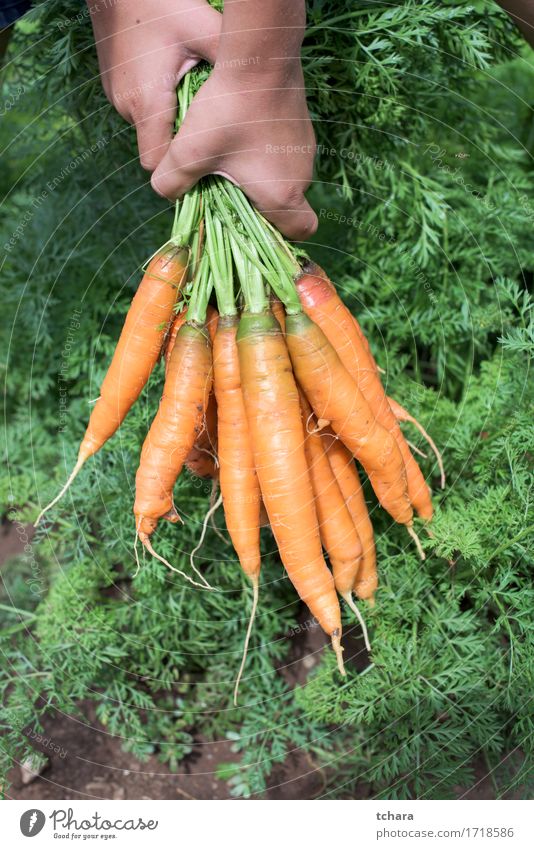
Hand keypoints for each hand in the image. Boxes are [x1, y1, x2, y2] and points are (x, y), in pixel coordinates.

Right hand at [88, 0, 220, 170]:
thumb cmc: (161, 2)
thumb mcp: (201, 28)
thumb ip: (229, 59)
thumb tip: (262, 83)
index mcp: (147, 104)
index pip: (158, 166)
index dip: (179, 170)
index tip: (206, 161)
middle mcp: (126, 107)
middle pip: (156, 150)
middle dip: (180, 148)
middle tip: (211, 132)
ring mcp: (116, 97)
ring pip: (149, 131)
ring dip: (170, 124)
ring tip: (196, 103)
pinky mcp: (113, 87)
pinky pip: (139, 111)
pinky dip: (158, 107)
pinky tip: (175, 84)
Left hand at [151, 61, 317, 240]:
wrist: (260, 54)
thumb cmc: (227, 110)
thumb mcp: (189, 151)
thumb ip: (171, 180)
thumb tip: (163, 191)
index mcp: (282, 192)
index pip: (300, 231)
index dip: (281, 234)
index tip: (254, 224)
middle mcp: (301, 175)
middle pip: (286, 205)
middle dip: (258, 204)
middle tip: (226, 190)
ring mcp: (304, 149)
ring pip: (284, 177)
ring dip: (260, 176)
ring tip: (228, 157)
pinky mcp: (301, 126)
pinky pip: (284, 152)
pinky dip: (265, 152)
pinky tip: (240, 132)